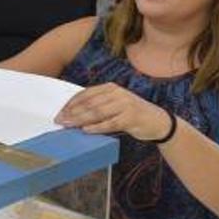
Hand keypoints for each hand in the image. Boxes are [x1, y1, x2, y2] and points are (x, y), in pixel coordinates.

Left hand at [54, 83, 173, 140]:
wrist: (158, 122)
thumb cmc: (132, 114)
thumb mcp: (115, 105)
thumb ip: (98, 106)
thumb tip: (73, 115)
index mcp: (111, 88)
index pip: (86, 94)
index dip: (71, 103)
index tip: (60, 112)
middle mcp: (117, 93)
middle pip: (89, 103)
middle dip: (72, 112)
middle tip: (59, 121)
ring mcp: (125, 105)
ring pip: (97, 112)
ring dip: (80, 119)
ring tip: (68, 125)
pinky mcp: (131, 118)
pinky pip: (110, 123)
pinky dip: (97, 127)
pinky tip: (86, 131)